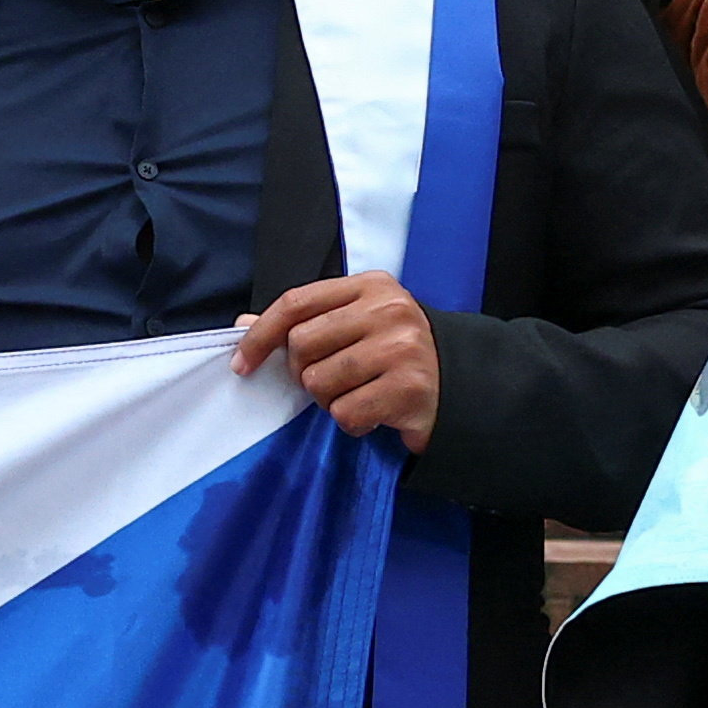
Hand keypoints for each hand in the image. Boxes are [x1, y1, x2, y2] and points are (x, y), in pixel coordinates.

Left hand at [236, 274, 440, 451]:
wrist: (464, 387)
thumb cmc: (399, 354)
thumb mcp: (357, 325)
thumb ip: (306, 321)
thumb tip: (243, 324)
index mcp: (372, 286)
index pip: (296, 302)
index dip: (261, 335)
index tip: (243, 363)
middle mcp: (389, 311)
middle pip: (302, 344)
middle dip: (304, 373)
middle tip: (330, 381)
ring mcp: (402, 349)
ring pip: (319, 382)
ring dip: (328, 399)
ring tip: (357, 394)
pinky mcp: (409, 389)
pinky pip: (345, 412)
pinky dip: (351, 421)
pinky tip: (373, 412)